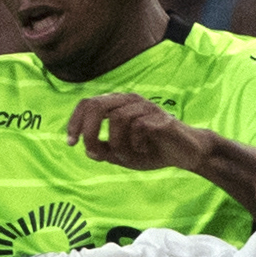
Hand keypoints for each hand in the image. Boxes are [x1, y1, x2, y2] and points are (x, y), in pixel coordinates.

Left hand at [66, 92, 201, 172]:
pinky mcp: (159, 117)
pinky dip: (136, 144)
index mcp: (117, 105)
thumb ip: (104, 151)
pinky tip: (144, 149)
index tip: (70, 143)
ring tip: (128, 154)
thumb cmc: (152, 150)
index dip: (74, 122)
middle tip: (91, 150)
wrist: (185, 153)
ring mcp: (145, 107)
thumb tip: (87, 150)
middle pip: (97, 105)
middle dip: (89, 131)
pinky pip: (138, 128)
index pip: (88, 103)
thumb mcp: (122, 155)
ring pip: (117, 119)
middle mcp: (129, 101)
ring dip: (117, 144)